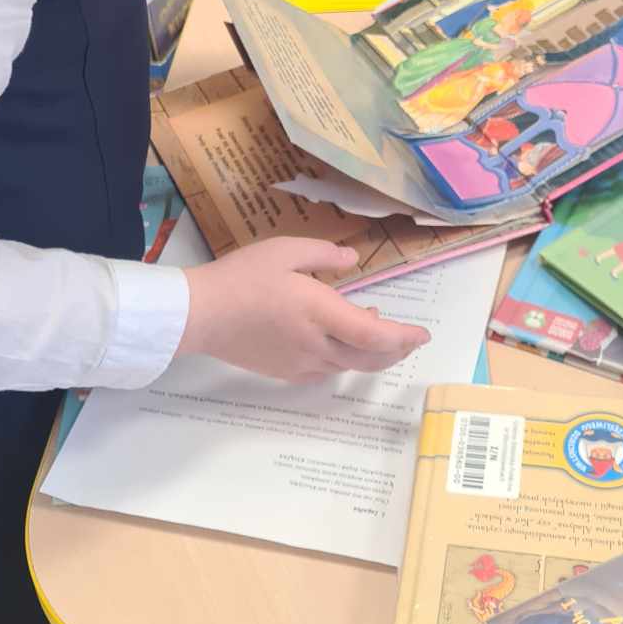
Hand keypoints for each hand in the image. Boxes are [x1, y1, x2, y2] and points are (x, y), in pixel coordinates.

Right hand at [179, 237, 430, 382]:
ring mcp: (301, 363)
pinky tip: (337, 344)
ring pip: (349, 366)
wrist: (200, 315)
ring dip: (369, 353)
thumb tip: (353, 259)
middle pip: (370, 358)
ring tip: (372, 329)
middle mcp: (317, 344)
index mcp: (320, 312)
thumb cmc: (241, 277)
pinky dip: (343, 360)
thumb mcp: (284, 251)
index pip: (375, 334)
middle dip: (396, 351)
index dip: (404, 337)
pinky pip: (325, 370)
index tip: (422, 333)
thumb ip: (324, 255)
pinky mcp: (286, 372)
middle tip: (410, 339)